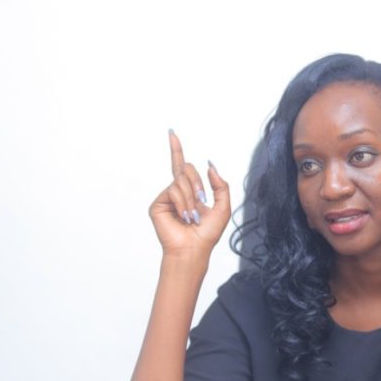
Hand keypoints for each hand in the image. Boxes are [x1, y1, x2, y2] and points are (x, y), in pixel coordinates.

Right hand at [148, 130, 230, 257]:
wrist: (194, 248)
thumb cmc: (208, 233)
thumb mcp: (223, 206)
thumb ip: (221, 185)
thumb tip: (210, 165)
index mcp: (191, 191)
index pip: (182, 166)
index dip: (177, 149)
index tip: (171, 132)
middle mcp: (177, 192)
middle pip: (186, 169)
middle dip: (197, 183)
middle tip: (202, 202)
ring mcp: (166, 197)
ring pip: (181, 180)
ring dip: (192, 198)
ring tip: (192, 217)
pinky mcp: (157, 204)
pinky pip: (173, 191)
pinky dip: (182, 203)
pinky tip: (183, 217)